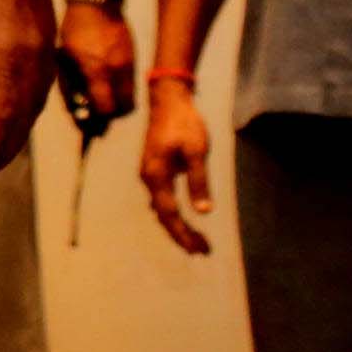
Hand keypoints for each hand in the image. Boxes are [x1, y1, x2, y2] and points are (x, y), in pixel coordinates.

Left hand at [0, 0, 56, 177]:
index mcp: (3, 58)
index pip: (4, 117)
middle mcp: (32, 57)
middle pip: (26, 114)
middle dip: (9, 143)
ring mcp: (45, 45)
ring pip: (40, 100)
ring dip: (23, 126)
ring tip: (5, 145)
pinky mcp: (51, 35)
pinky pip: (47, 80)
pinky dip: (35, 102)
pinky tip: (22, 110)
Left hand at [58, 0, 137, 125]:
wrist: (96, 1)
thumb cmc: (74, 29)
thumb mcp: (64, 59)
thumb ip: (72, 87)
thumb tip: (78, 111)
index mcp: (97, 71)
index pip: (107, 110)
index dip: (98, 120)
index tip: (88, 121)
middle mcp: (117, 70)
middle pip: (124, 110)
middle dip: (111, 115)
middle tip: (97, 112)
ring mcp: (129, 64)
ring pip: (131, 98)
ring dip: (118, 104)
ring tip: (102, 98)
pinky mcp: (134, 57)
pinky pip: (132, 84)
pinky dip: (122, 90)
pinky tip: (107, 83)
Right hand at [138, 81, 211, 253]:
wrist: (168, 100)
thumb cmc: (185, 123)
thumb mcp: (197, 151)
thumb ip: (198, 181)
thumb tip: (203, 211)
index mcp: (156, 175)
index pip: (170, 214)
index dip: (184, 234)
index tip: (200, 249)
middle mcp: (148, 178)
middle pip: (163, 215)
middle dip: (181, 235)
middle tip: (202, 250)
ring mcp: (149, 174)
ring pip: (161, 208)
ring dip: (177, 226)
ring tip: (196, 241)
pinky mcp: (154, 170)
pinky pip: (161, 199)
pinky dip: (173, 213)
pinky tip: (184, 219)